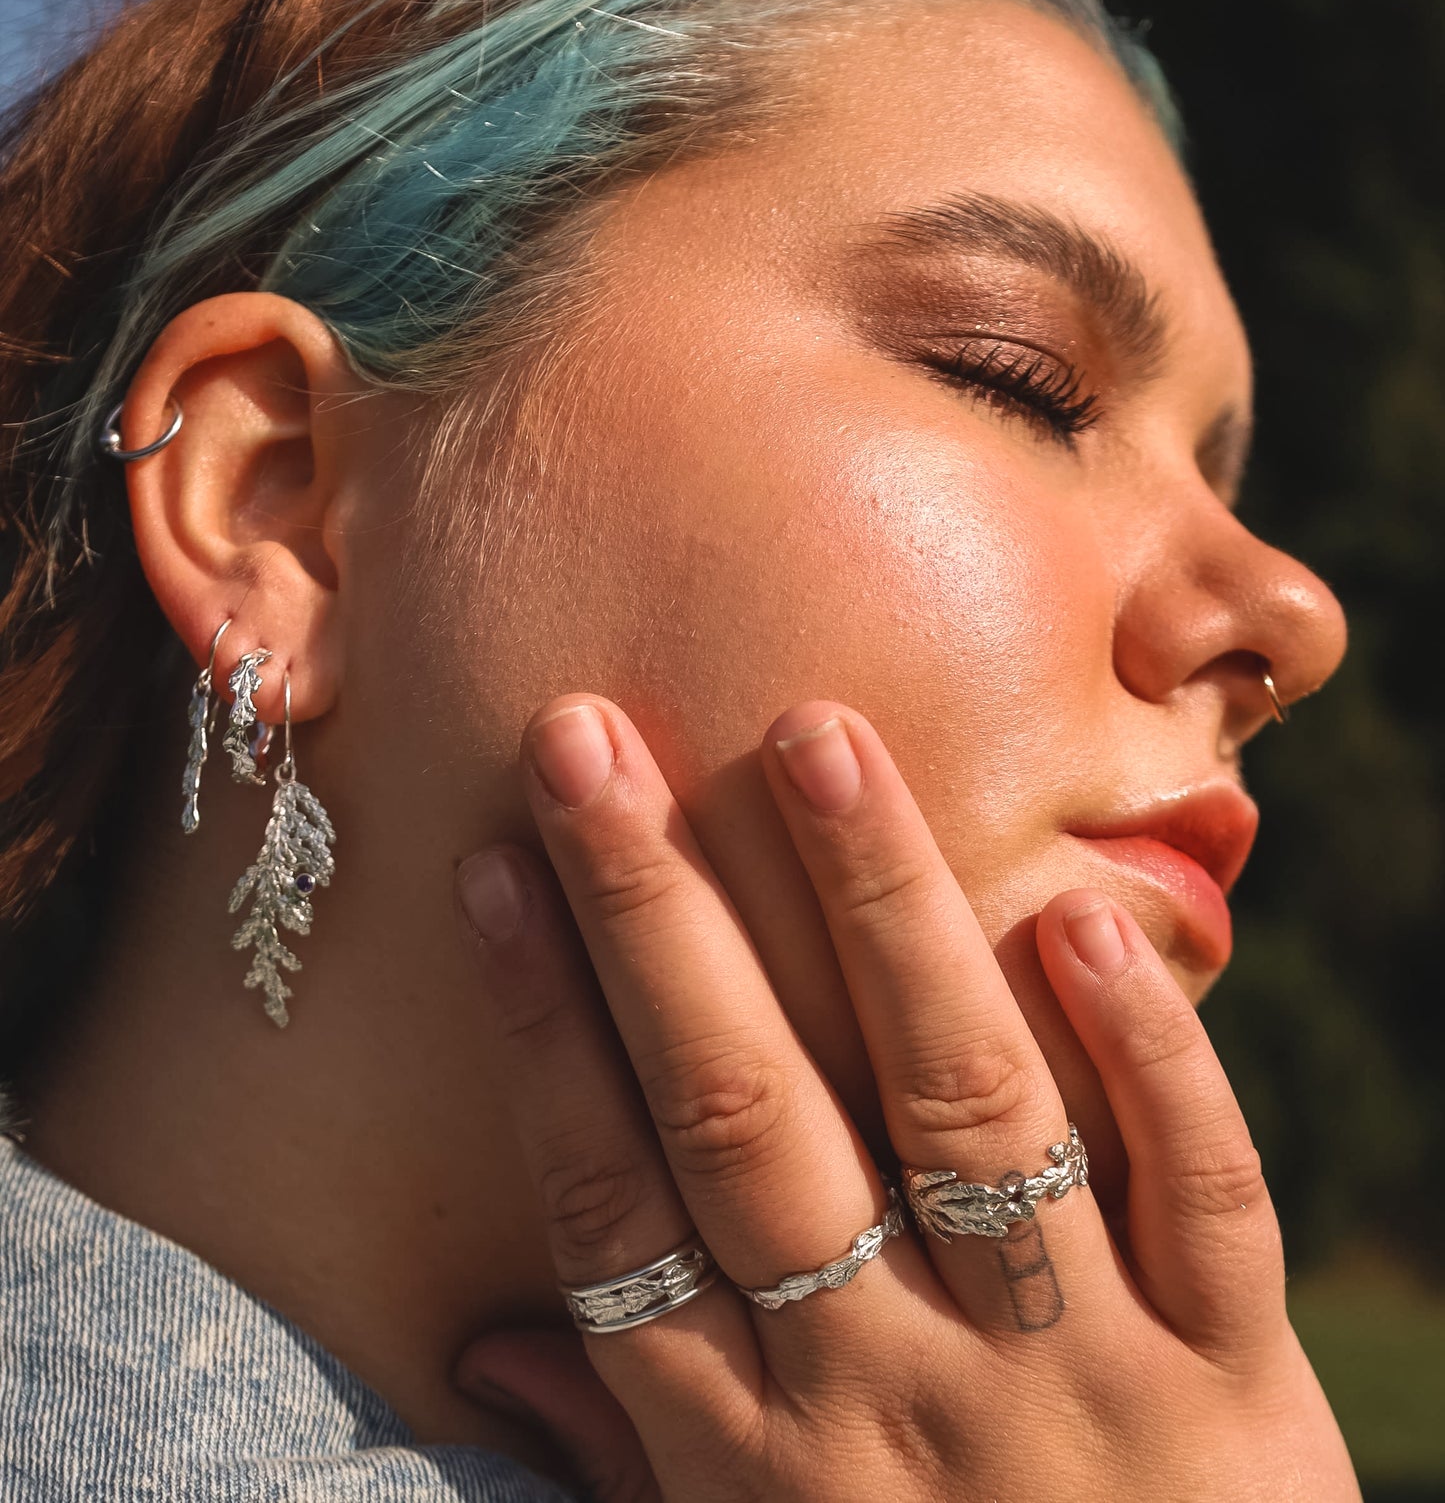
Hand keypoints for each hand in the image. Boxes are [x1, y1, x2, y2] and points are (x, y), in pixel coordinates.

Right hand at [452, 696, 1358, 1501]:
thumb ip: (630, 1452)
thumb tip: (482, 1346)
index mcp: (751, 1448)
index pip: (615, 1199)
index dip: (543, 1025)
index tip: (492, 867)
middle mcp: (889, 1395)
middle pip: (748, 1118)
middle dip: (656, 915)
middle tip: (585, 741)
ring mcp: (1068, 1380)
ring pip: (960, 1110)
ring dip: (880, 914)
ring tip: (815, 743)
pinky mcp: (1233, 1381)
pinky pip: (1195, 1197)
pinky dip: (1144, 1057)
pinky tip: (1081, 918)